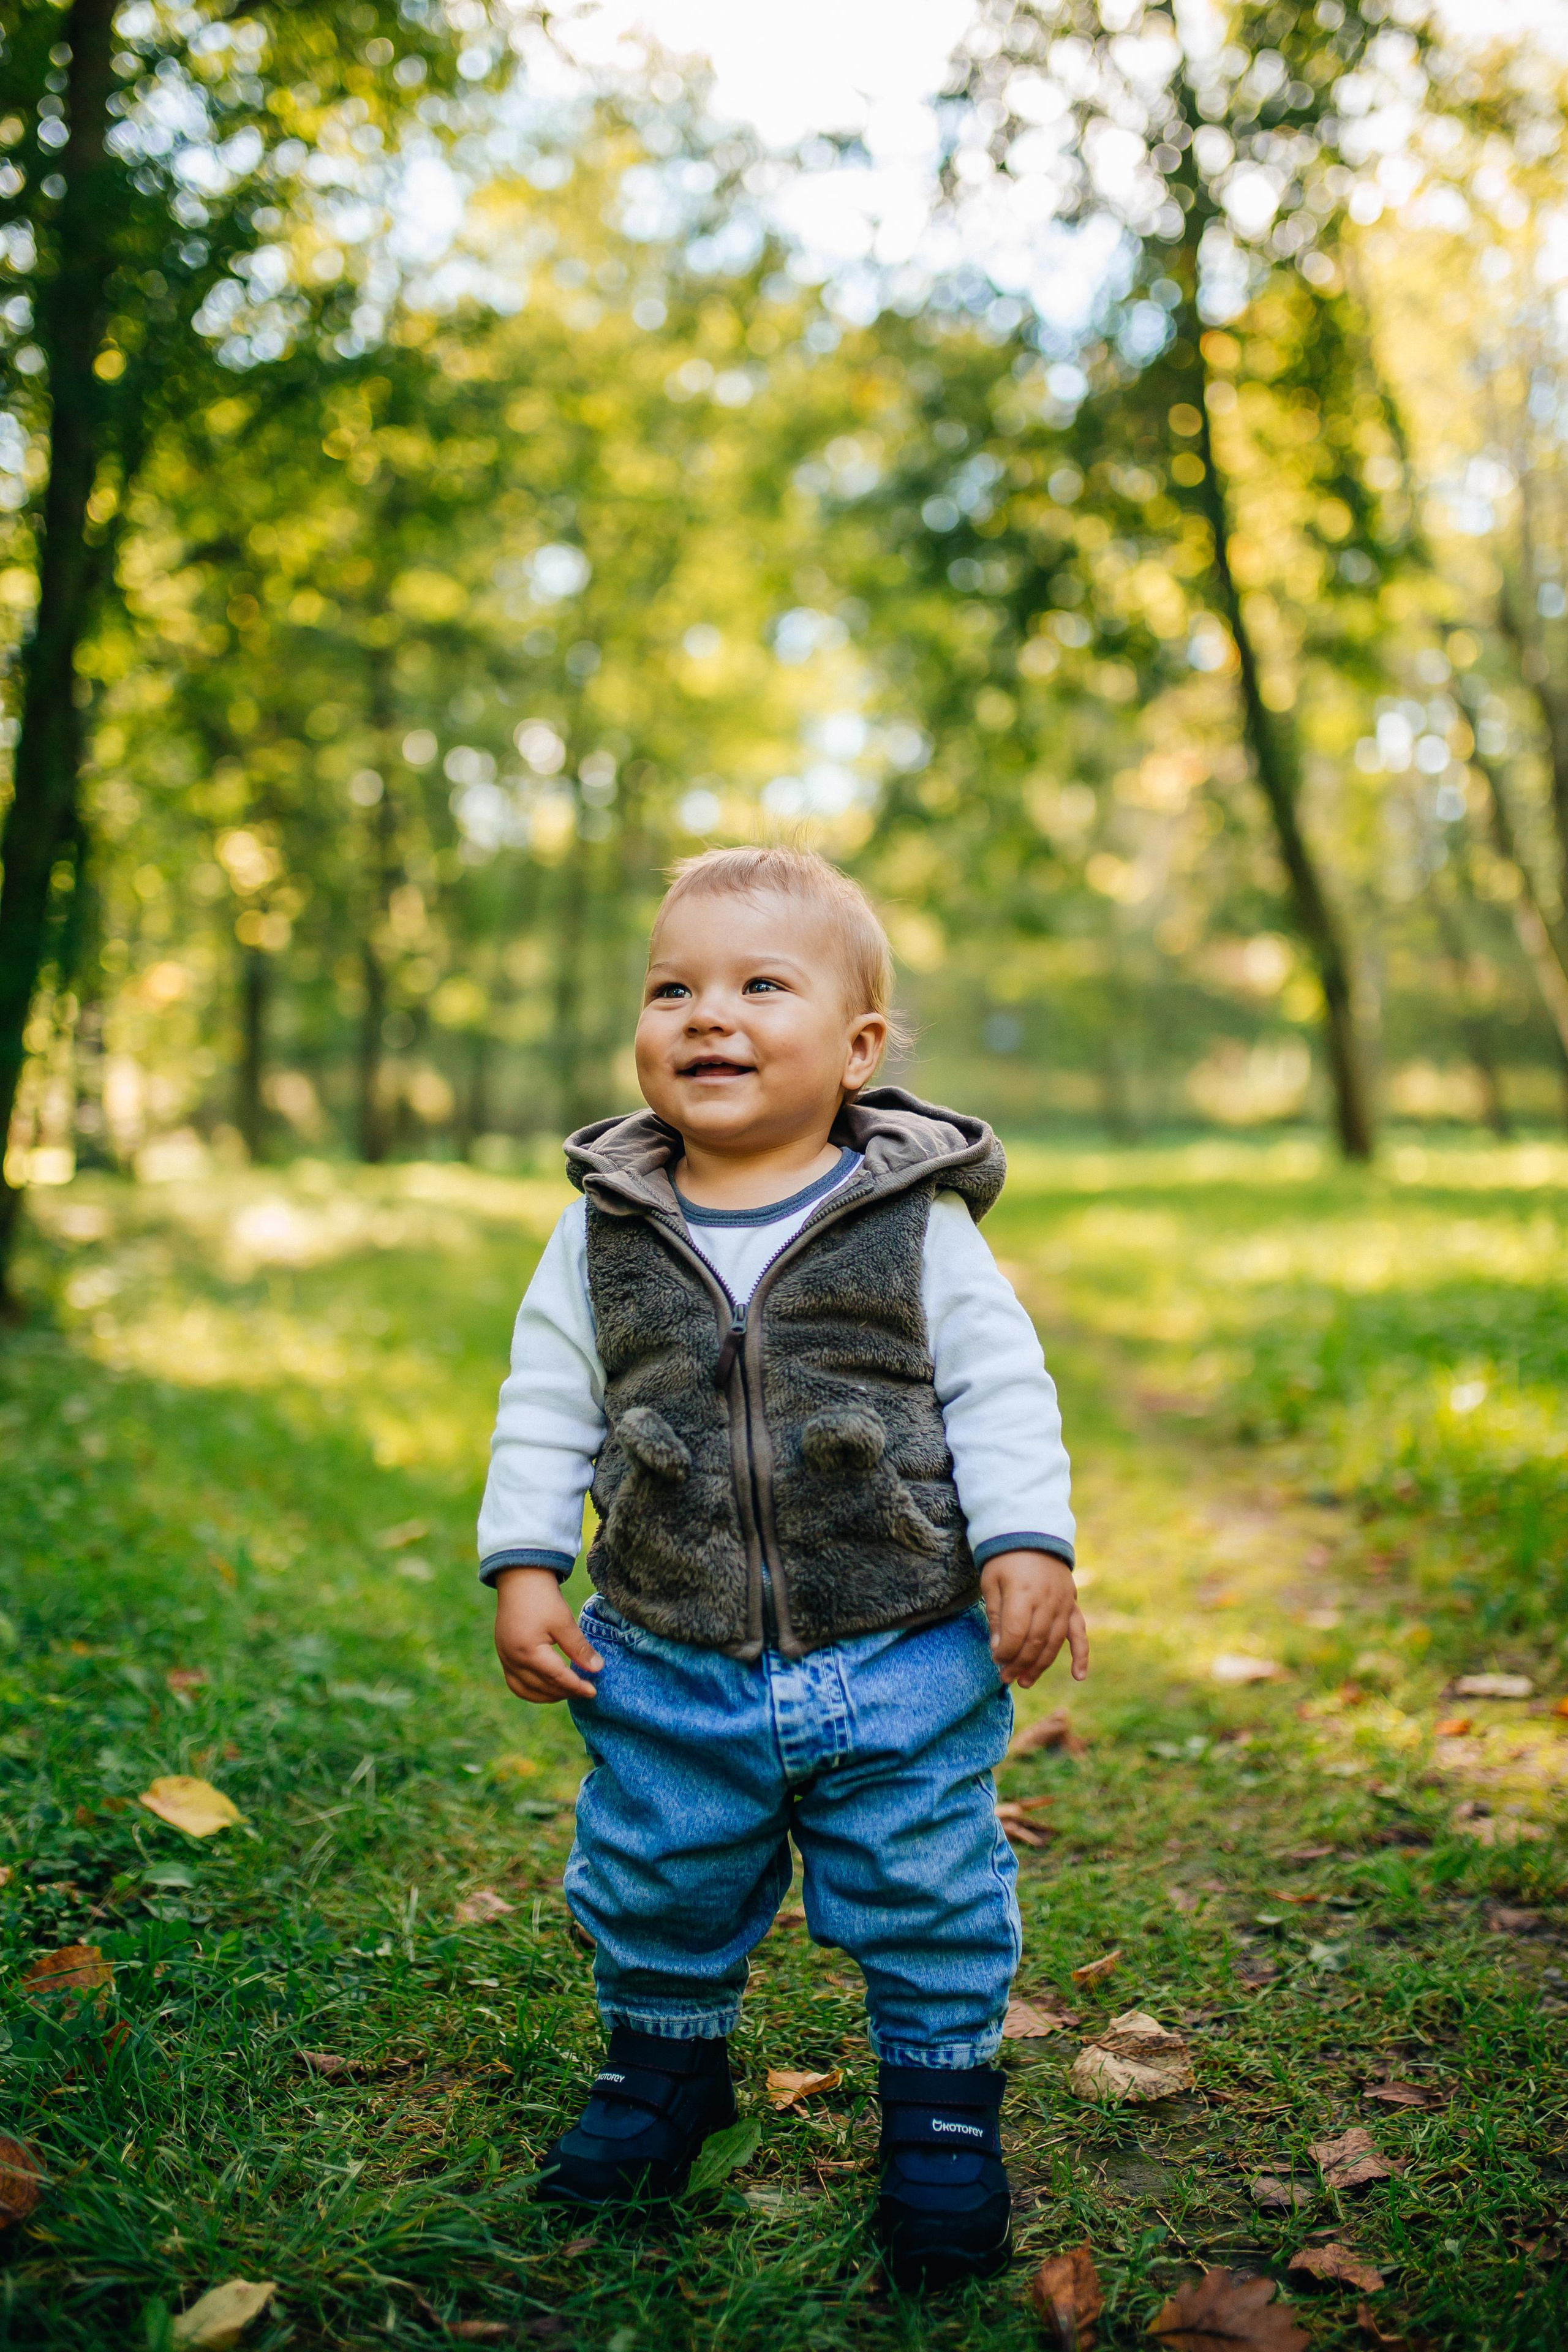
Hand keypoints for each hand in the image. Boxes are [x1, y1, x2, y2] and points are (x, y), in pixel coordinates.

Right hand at [493, 1567, 602, 1702]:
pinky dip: (532, 1690)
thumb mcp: (564, 1621)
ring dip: (548, 1695)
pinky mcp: (503, 1655)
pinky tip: (547, 1688)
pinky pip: (516, 1683)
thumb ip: (579, 1648)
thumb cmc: (542, 1597)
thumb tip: (597, 1669)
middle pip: (542, 1687)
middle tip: (585, 1691)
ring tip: (569, 1691)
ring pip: (527, 1690)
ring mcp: (505, 1659)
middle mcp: (513, 1659)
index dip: (576, 1686)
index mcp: (528, 1651)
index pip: (557, 1678)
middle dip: (565, 1692)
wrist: (519, 1578)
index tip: (593, 1691)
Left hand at [979, 1551, 1087, 1688]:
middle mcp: (1047, 1601)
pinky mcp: (1072, 1605)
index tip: (995, 1660)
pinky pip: (1080, 1633)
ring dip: (1040, 1666)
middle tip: (1006, 1678)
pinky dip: (1081, 1655)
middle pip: (1035, 1643)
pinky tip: (1078, 1676)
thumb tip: (998, 1649)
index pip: (1016, 1634)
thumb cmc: (1005, 1560)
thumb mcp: (991, 1582)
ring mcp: (1063, 1604)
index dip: (1005, 1652)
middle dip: (1019, 1664)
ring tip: (1025, 1682)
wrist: (1033, 1534)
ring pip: (1054, 1643)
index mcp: (1023, 1594)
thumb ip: (995, 1615)